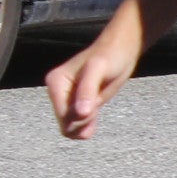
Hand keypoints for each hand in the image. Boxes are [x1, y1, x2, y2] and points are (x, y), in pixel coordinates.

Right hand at [45, 13, 142, 139]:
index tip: (94, 104)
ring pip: (70, 127)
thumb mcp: (98, 70)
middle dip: (83, 121)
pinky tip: (94, 119)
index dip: (81, 117)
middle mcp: (57, 91)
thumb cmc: (109, 56)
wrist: (121, 50)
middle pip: (65, 124)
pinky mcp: (78, 104)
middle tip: (97, 103)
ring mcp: (67, 99)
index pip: (63, 115)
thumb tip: (80, 113)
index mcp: (56, 82)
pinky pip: (76, 125)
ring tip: (97, 106)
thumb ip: (87, 90)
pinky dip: (86, 127)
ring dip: (85, 125)